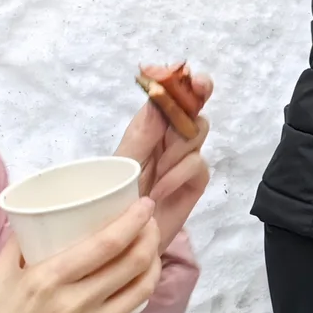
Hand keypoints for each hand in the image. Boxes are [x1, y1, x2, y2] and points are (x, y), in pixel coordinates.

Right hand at [0, 203, 162, 312]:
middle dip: (151, 236)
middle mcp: (74, 306)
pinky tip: (122, 291)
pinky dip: (126, 301)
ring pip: (140, 291)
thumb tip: (43, 216)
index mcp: (47, 281)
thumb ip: (21, 245)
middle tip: (150, 224)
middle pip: (134, 263)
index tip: (145, 204)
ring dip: (151, 266)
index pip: (108, 243)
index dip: (135, 220)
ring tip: (148, 252)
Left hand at [115, 69, 212, 250]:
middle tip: (190, 97)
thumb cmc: (113, 200)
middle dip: (193, 99)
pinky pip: (198, 164)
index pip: (169, 92)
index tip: (180, 71)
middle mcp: (169, 136)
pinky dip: (177, 175)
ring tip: (154, 173)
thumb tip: (157, 101)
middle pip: (193, 105)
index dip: (177, 79)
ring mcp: (185, 157)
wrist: (123, 241)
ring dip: (177, 148)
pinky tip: (160, 191)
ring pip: (198, 130)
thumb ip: (142, 134)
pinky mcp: (196, 179)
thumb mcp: (123, 163)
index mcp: (149, 125)